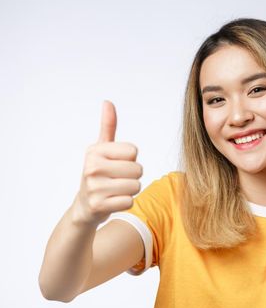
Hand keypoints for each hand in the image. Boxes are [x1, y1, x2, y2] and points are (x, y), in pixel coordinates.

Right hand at [73, 100, 142, 225]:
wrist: (84, 205)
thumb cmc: (98, 173)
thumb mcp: (101, 149)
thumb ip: (108, 126)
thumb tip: (108, 102)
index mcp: (95, 151)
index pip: (134, 151)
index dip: (130, 159)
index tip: (116, 164)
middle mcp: (92, 167)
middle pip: (138, 169)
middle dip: (132, 176)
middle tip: (116, 179)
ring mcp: (94, 188)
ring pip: (136, 186)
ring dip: (130, 190)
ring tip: (115, 190)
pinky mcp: (99, 206)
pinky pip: (130, 201)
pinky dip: (125, 202)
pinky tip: (112, 201)